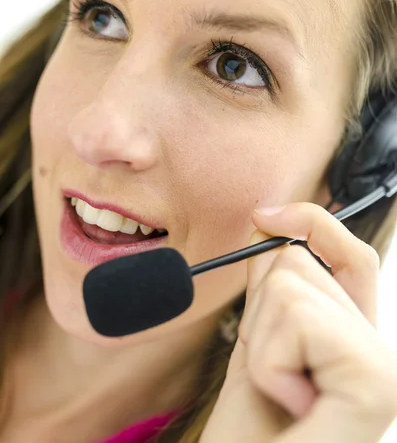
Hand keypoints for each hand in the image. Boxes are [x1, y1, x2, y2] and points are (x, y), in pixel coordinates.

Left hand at [200, 202, 396, 442]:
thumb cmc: (250, 432)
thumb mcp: (258, 344)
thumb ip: (274, 288)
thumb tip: (273, 227)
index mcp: (356, 338)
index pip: (350, 254)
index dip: (312, 222)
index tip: (267, 213)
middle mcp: (379, 350)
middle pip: (300, 265)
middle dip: (261, 312)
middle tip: (270, 376)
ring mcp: (382, 369)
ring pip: (293, 287)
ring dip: (261, 340)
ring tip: (277, 396)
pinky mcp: (375, 386)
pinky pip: (301, 319)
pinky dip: (270, 360)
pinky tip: (290, 408)